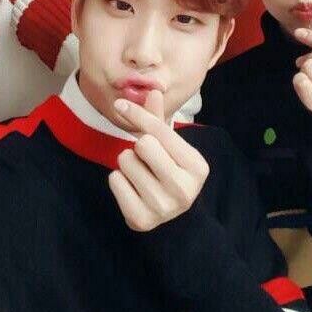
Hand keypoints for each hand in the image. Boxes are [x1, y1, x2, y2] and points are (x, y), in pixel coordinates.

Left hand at [108, 90, 208, 230]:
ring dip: (127, 164)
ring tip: (141, 175)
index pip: (160, 131)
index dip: (138, 114)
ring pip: (125, 161)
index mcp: (197, 167)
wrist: (170, 219)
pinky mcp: (141, 219)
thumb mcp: (169, 146)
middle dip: (138, 147)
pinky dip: (118, 180)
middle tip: (147, 159)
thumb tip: (153, 92)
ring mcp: (163, 208)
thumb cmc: (168, 171)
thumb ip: (158, 120)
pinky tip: (132, 189)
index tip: (120, 105)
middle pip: (143, 144)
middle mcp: (184, 190)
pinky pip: (114, 180)